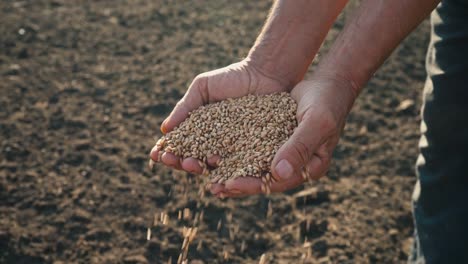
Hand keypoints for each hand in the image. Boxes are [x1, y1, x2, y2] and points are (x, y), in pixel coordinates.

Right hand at [150, 59, 291, 173]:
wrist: (265, 74)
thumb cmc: (233, 78)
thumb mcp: (203, 87)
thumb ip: (185, 107)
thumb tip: (164, 130)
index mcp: (200, 130)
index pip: (179, 145)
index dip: (166, 151)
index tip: (156, 154)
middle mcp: (214, 144)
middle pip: (192, 160)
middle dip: (180, 162)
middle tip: (174, 160)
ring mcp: (233, 151)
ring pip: (213, 167)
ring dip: (199, 169)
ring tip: (194, 164)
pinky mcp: (253, 154)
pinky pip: (239, 168)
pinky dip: (227, 174)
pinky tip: (217, 174)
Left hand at [211, 76, 356, 197]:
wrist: (328, 84)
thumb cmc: (327, 103)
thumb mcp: (316, 123)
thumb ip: (299, 147)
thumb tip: (278, 173)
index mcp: (310, 168)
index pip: (278, 182)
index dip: (253, 184)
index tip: (229, 184)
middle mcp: (295, 164)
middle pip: (263, 179)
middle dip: (237, 183)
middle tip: (213, 188)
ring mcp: (284, 152)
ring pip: (255, 166)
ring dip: (233, 170)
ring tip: (210, 175)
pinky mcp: (274, 139)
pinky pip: (252, 149)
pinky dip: (236, 151)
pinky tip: (217, 150)